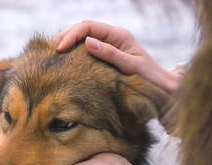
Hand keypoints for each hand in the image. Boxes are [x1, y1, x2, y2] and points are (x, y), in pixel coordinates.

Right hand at [53, 20, 182, 92]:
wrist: (161, 90)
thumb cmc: (149, 79)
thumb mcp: (131, 67)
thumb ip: (110, 54)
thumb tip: (87, 43)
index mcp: (118, 35)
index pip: (88, 27)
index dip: (71, 35)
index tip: (59, 48)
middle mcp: (112, 37)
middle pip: (82, 29)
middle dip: (65, 37)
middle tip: (50, 51)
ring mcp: (108, 46)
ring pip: (82, 39)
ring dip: (67, 44)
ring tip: (53, 55)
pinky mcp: (105, 57)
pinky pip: (85, 51)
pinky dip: (73, 53)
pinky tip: (64, 62)